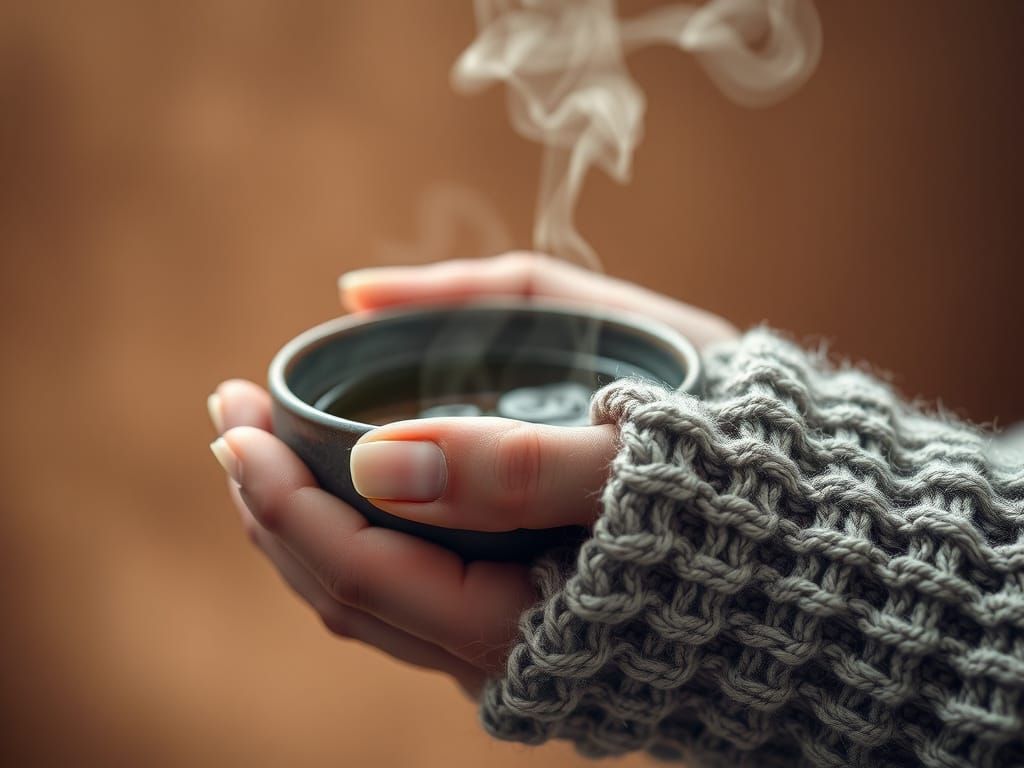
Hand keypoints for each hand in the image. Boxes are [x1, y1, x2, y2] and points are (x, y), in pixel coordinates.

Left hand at [208, 252, 737, 698]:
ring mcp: (519, 642)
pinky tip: (359, 479)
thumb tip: (376, 450)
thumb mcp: (643, 460)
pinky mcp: (538, 619)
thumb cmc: (759, 499)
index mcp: (521, 626)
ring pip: (377, 599)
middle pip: (345, 591)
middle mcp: (506, 653)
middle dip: (272, 504)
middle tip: (231, 412)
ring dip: (310, 520)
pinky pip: (419, 589)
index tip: (234, 414)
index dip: (279, 496)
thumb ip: (508, 461)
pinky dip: (367, 534)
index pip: (355, 572)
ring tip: (271, 444)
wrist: (852, 571)